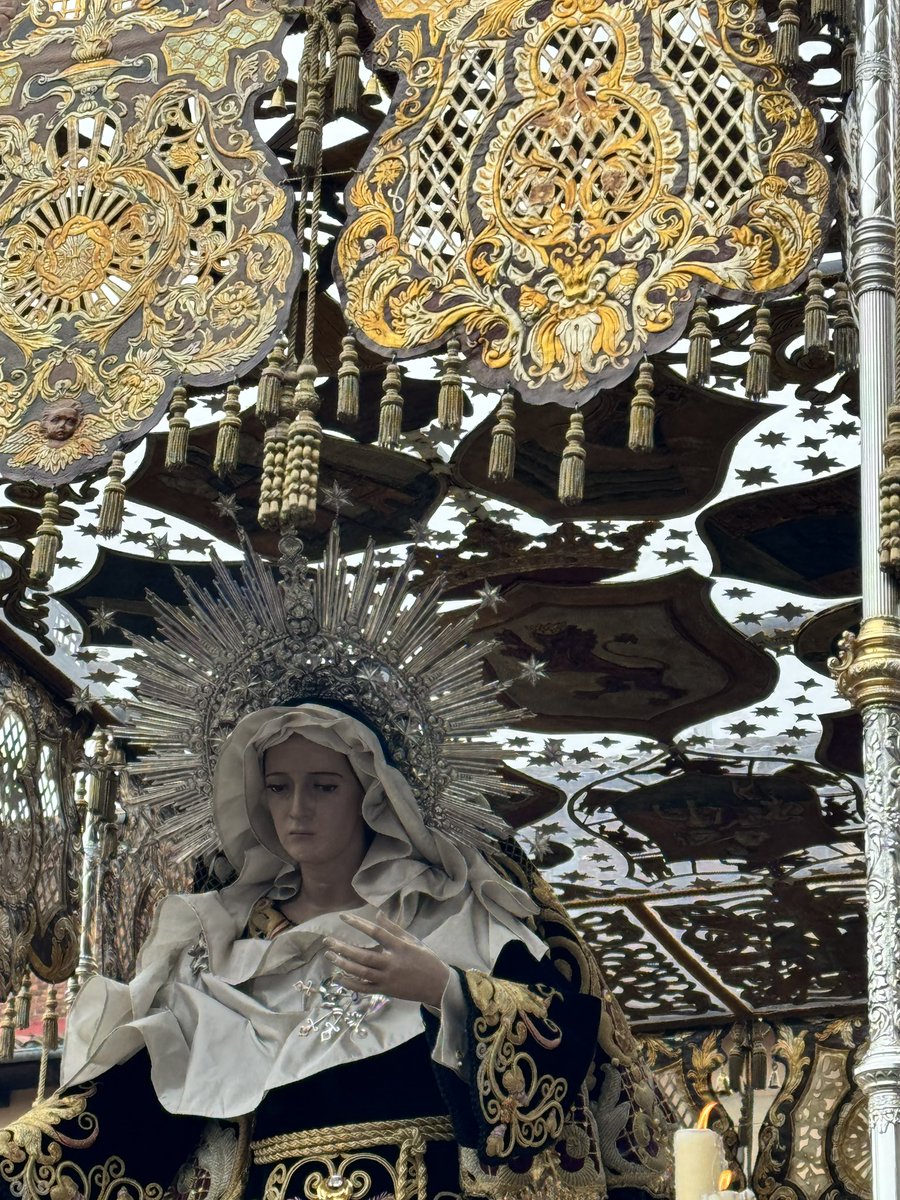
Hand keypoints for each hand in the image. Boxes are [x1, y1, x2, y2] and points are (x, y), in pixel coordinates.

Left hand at [324, 910, 450, 1008]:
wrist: (437, 985)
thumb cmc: (426, 959)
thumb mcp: (413, 940)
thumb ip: (394, 928)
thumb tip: (377, 914)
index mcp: (400, 947)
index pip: (376, 932)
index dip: (358, 924)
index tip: (343, 917)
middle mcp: (392, 963)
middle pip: (363, 955)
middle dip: (343, 948)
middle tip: (327, 941)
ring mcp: (387, 979)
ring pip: (361, 972)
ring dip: (343, 964)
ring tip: (329, 955)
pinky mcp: (385, 991)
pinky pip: (364, 988)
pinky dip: (350, 983)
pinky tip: (338, 976)